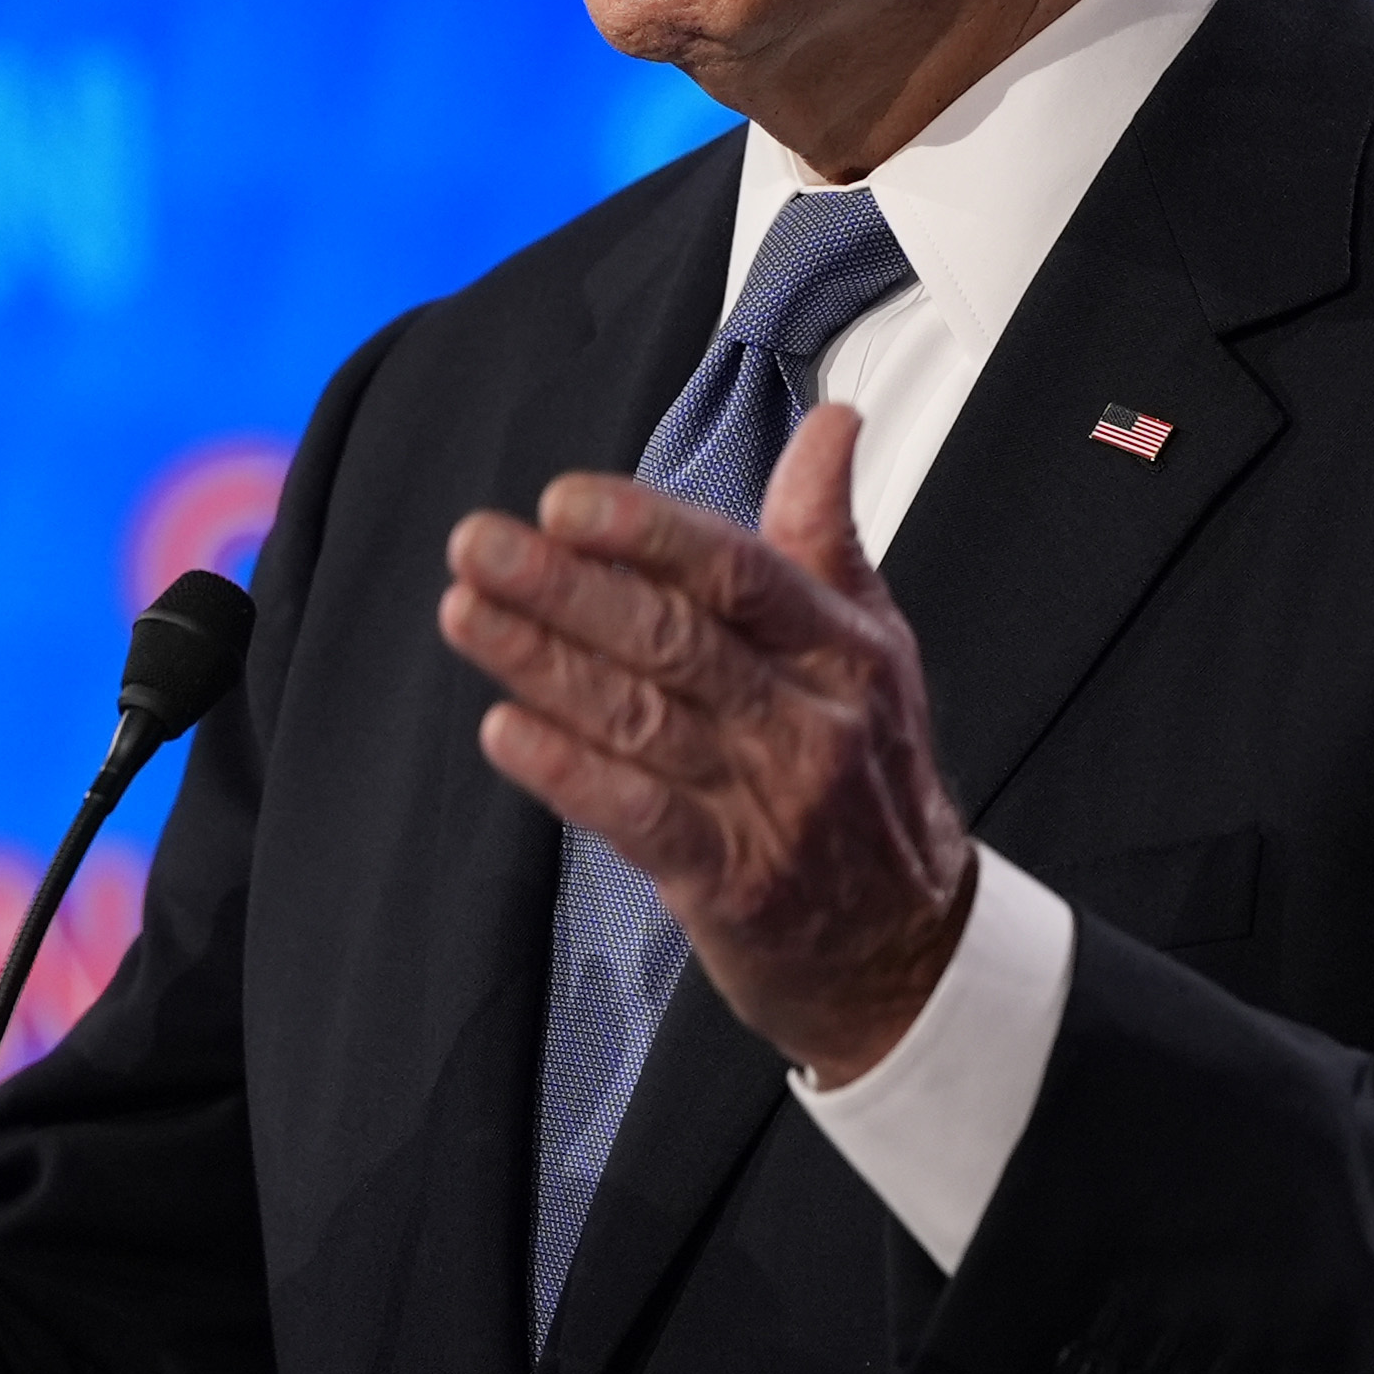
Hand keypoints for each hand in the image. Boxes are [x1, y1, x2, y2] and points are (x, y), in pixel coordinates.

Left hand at [437, 402, 973, 1086]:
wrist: (908, 949)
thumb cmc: (871, 780)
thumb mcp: (873, 649)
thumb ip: (827, 536)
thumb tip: (832, 424)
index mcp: (841, 648)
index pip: (739, 571)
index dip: (648, 531)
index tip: (565, 501)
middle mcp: (809, 719)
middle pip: (675, 637)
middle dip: (567, 586)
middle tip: (477, 543)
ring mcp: (770, 802)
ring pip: (642, 718)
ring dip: (543, 663)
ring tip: (465, 613)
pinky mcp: (731, 881)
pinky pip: (639, 816)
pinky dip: (569, 772)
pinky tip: (506, 731)